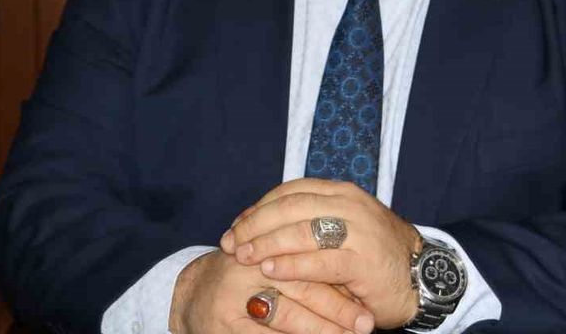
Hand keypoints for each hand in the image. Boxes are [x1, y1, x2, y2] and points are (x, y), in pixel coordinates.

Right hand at [169, 248, 374, 333]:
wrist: (196, 295)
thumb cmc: (247, 276)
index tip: (369, 297)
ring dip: (321, 329)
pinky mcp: (223, 325)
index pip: (309, 259)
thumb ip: (307, 260)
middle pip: (302, 288)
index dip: (341, 280)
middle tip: (366, 325)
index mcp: (264, 241)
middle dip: (338, 310)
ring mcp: (232, 297)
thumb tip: (358, 278)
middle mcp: (247, 267)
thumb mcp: (274, 260)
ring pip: (286, 316)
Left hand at [221, 179, 423, 328]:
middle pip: (289, 207)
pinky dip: (290, 265)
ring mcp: (359, 230)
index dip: (258, 208)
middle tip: (230, 243)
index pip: (290, 191)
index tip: (236, 226)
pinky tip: (269, 271)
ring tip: (241, 257)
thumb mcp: (344, 228)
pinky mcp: (362, 260)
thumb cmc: (376, 256)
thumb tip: (260, 225)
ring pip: (300, 231)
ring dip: (264, 244)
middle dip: (254, 226)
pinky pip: (319, 260)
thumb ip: (311, 222)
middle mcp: (350, 204)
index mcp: (343, 192)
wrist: (422, 278)